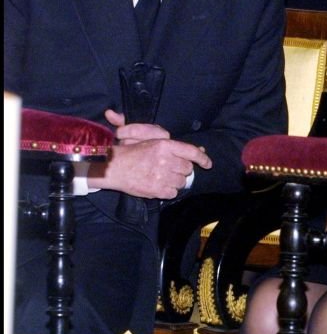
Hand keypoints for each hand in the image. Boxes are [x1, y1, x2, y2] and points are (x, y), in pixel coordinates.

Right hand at [92, 109, 211, 197]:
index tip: (208, 164)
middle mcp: (165, 160)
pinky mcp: (156, 189)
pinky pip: (173, 192)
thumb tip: (200, 150)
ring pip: (182, 182)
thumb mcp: (153, 141)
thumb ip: (176, 146)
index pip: (192, 152)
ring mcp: (161, 176)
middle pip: (187, 169)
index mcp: (165, 145)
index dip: (203, 159)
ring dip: (175, 181)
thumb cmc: (132, 152)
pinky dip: (168, 191)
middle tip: (170, 169)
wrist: (112, 167)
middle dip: (182, 170)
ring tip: (162, 177)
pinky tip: (159, 186)